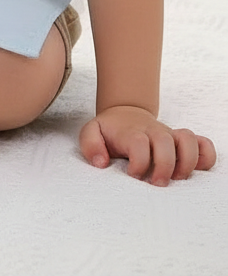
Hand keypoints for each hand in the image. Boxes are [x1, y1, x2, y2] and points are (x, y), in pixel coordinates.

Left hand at [79, 105, 215, 184]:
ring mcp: (171, 135)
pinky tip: (196, 169)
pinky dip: (206, 157)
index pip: (139, 143)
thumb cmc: (111, 131)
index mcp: (132, 132)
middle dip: (163, 167)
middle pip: (166, 143)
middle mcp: (154, 132)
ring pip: (188, 141)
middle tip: (155, 183)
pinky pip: (204, 144)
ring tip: (176, 178)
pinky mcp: (183, 141)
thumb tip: (101, 163)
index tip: (132, 174)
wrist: (126, 114)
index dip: (138, 162)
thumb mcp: (92, 132)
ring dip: (186, 162)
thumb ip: (90, 144)